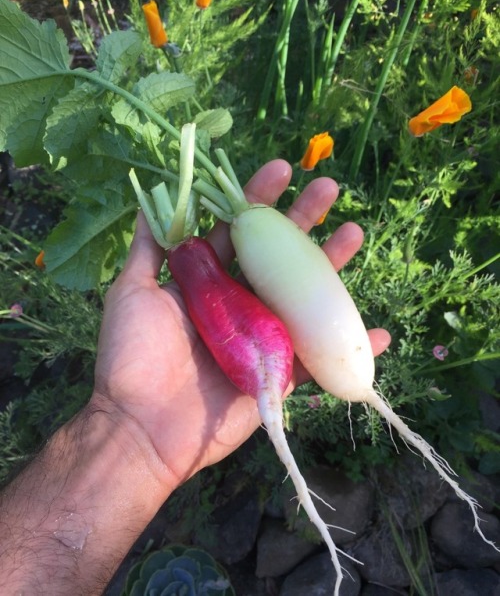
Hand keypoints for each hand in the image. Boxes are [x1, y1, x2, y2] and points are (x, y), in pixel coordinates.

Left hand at [93, 160, 390, 490]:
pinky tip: (380, 332)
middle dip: (304, 220)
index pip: (238, 231)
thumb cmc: (134, 356)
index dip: (259, 199)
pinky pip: (321, 358)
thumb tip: (153, 197)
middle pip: (279, 256)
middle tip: (330, 189)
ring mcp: (264, 336)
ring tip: (355, 234)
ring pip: (305, 296)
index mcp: (208, 280)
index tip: (282, 169)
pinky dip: (351, 347)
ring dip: (333, 267)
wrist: (143, 429)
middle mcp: (240, 301)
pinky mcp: (281, 374)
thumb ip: (149, 248)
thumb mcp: (133, 292)